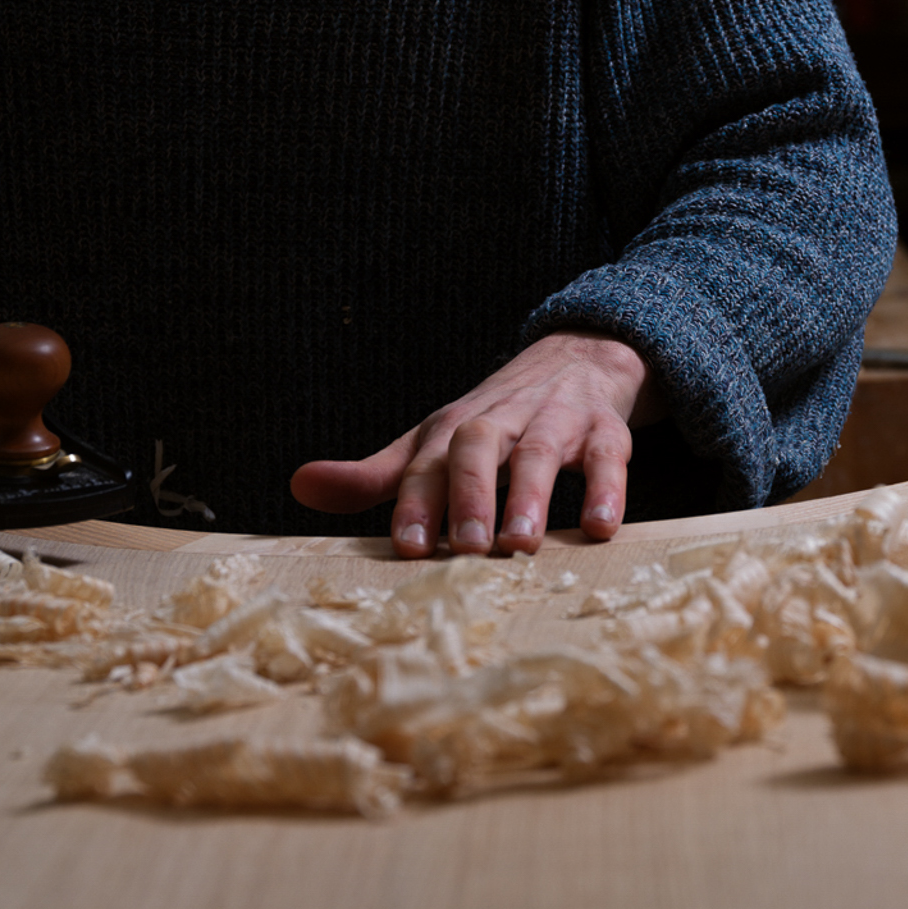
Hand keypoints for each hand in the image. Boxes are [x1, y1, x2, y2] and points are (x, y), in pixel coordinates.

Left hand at [290, 331, 659, 556]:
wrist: (576, 358)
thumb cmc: (492, 421)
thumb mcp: (431, 443)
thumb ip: (374, 476)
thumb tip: (299, 486)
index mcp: (452, 429)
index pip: (426, 463)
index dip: (414, 503)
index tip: (406, 547)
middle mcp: (500, 420)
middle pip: (478, 447)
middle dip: (470, 496)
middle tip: (467, 550)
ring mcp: (554, 422)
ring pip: (540, 452)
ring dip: (530, 497)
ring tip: (521, 545)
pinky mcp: (605, 429)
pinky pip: (608, 455)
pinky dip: (606, 489)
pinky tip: (603, 527)